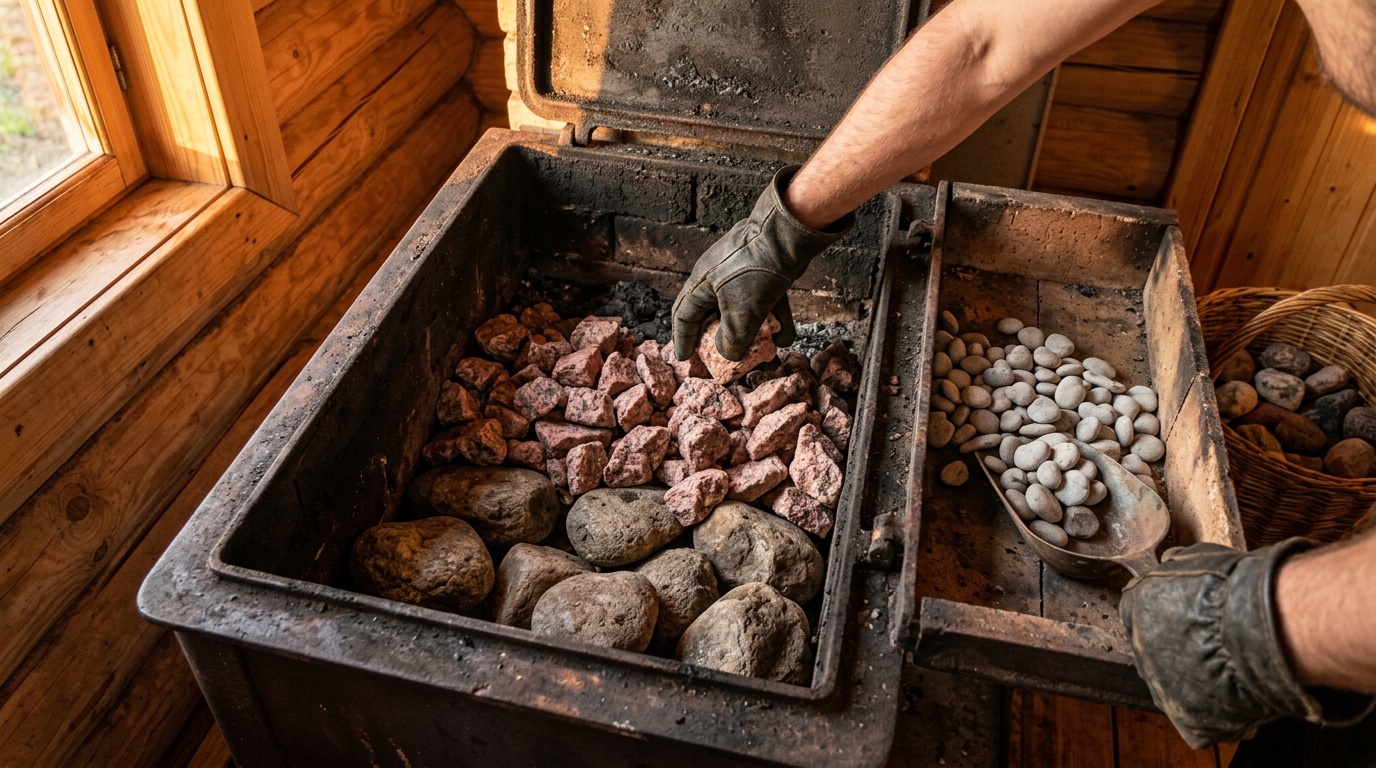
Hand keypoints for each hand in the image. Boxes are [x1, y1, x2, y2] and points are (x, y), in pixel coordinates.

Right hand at [672, 166, 853, 361]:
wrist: (787, 235)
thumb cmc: (755, 272)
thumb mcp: (741, 314)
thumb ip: (732, 341)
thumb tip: (730, 354)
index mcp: (701, 284)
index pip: (684, 316)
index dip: (683, 339)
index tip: (684, 358)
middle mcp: (716, 277)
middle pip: (712, 315)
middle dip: (719, 339)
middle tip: (721, 359)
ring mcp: (741, 274)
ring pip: (741, 310)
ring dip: (751, 333)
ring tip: (761, 354)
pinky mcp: (764, 272)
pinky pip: (764, 302)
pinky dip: (773, 320)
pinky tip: (784, 338)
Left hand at [1119, 539, 1373, 747]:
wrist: (1261, 626)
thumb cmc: (1235, 588)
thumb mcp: (1197, 559)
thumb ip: (1175, 568)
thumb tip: (1171, 563)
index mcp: (1135, 608)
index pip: (1139, 615)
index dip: (1169, 618)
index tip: (1191, 620)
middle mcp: (1140, 648)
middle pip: (1154, 652)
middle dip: (1179, 649)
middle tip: (1212, 645)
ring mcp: (1161, 686)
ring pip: (1173, 686)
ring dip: (1195, 680)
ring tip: (1229, 669)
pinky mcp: (1187, 718)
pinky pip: (1196, 718)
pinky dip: (1214, 711)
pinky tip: (1234, 696)